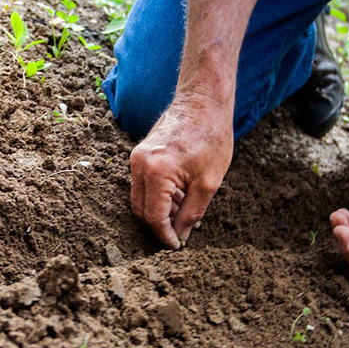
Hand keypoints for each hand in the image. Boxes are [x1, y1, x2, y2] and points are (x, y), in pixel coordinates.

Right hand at [129, 97, 232, 248]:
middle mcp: (139, 165)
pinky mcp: (140, 154)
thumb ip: (192, 213)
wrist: (203, 101)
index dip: (165, 235)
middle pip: (141, 210)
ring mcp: (137, 158)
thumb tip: (181, 235)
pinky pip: (143, 184)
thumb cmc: (211, 137)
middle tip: (180, 234)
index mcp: (156, 172)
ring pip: (140, 198)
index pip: (154, 217)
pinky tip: (179, 197)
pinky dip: (157, 196)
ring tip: (184, 213)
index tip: (177, 246)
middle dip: (159, 226)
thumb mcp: (209, 182)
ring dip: (159, 211)